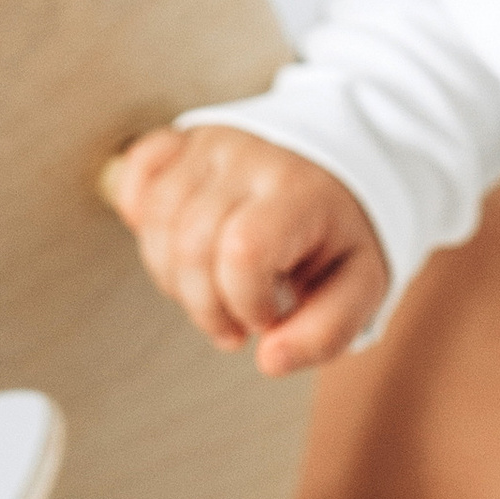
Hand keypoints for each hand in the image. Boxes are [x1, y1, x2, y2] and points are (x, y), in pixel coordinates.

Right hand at [105, 124, 388, 373]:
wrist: (343, 158)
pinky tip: (176, 244)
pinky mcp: (183, 138)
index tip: (268, 316)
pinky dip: (142, 217)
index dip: (244, 302)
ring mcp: (210, 142)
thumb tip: (268, 360)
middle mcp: (248, 156)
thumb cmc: (342, 231)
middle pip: (190, 244)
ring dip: (176, 277)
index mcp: (298, 191)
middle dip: (207, 306)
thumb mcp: (361, 286)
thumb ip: (325, 332)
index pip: (243, 251)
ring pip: (157, 220)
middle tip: (237, 318)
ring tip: (213, 288)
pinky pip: (138, 171)